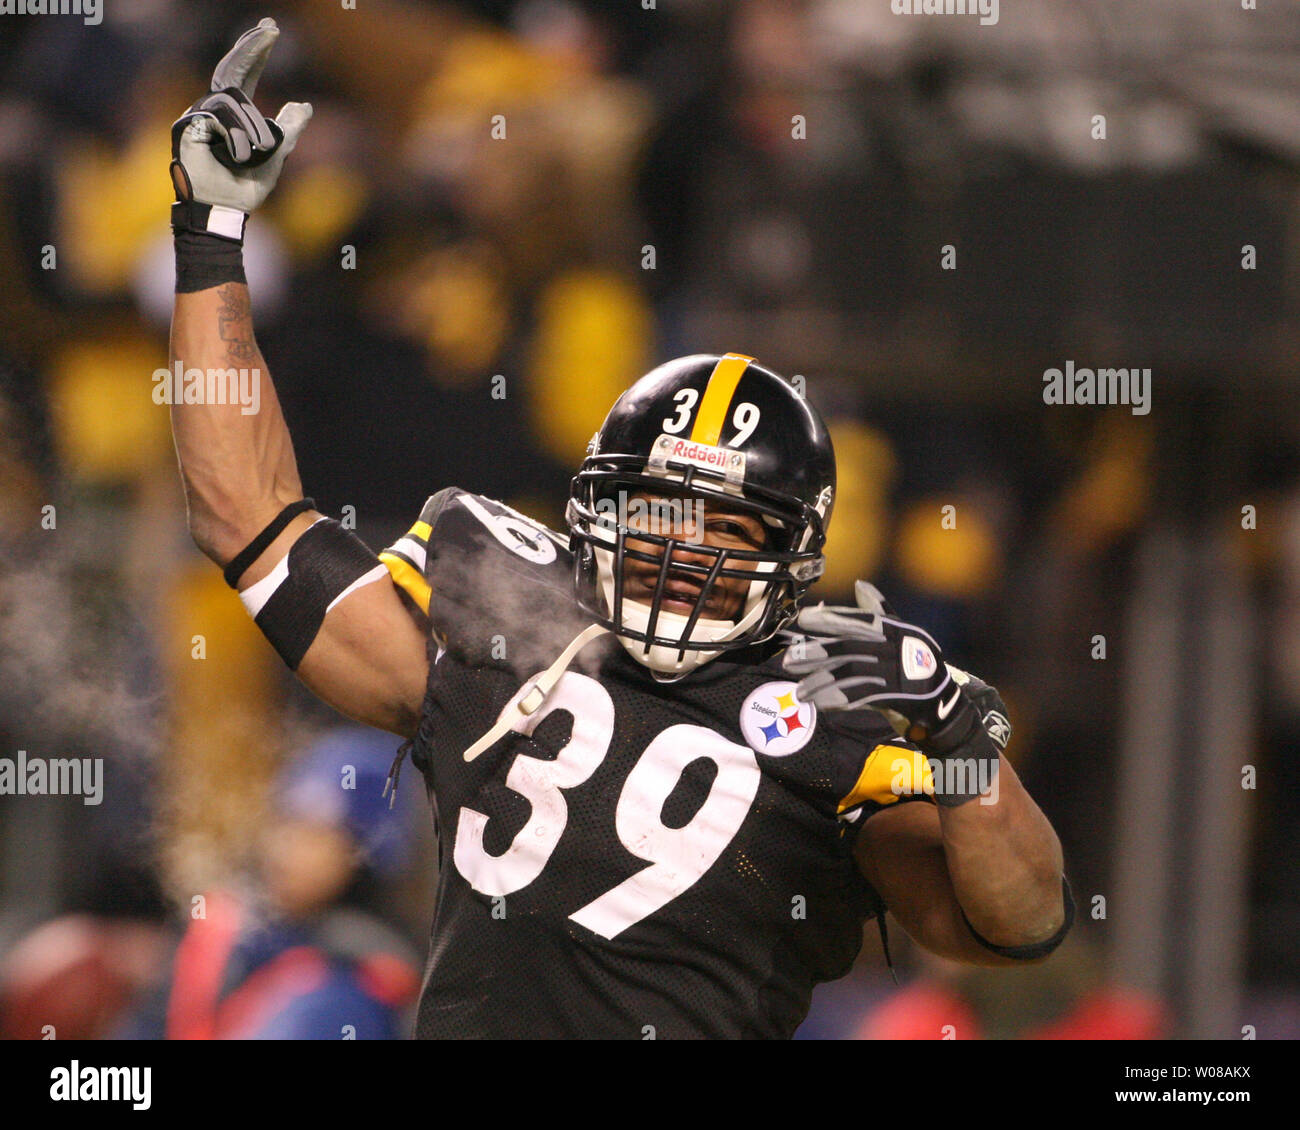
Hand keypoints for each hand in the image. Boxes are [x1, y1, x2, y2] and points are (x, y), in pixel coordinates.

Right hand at [170, 18, 311, 233]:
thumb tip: (303, 105)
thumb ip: (289, 129)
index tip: (270, 28)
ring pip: (232, 100)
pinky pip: (219, 117)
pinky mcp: (188, 126)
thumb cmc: (247, 188)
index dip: (255, 52)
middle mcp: (213, 109)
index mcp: (233, 114)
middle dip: (251, 49)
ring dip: (252, 127)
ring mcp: (198, 116)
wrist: (227, 210)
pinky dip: (236, 137)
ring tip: (256, 151)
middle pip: (231, 70)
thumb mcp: (277, 154)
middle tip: (271, 30)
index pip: (244, 75)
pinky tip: (237, 155)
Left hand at [782, 581, 1009, 751]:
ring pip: (849, 673)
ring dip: (820, 682)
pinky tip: (819, 704)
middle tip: (789, 660)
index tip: (804, 618)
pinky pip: (859, 696)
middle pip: (847, 646)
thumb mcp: (900, 634)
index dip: (829, 618)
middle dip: (815, 652)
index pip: (857, 619)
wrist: (942, 702)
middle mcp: (893, 647)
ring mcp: (894, 671)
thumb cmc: (915, 664)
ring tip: (800, 691)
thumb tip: (859, 584)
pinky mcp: (894, 695)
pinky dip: (836, 700)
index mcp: (892, 629)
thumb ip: (877, 612)